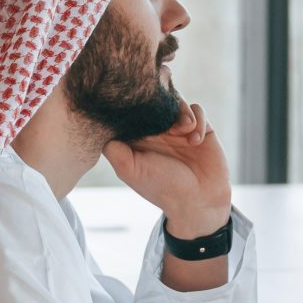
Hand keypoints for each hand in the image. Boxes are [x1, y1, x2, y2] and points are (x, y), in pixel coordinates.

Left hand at [105, 101, 232, 239]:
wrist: (198, 201)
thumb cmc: (162, 188)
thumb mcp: (131, 170)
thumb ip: (114, 150)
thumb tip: (102, 127)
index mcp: (139, 139)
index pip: (132, 112)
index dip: (133, 106)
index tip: (138, 108)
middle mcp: (158, 131)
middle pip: (155, 101)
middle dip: (160, 105)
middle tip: (166, 122)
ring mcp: (179, 129)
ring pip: (177, 102)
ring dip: (181, 112)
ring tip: (183, 130)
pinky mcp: (201, 129)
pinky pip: (198, 111)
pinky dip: (198, 121)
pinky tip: (195, 141)